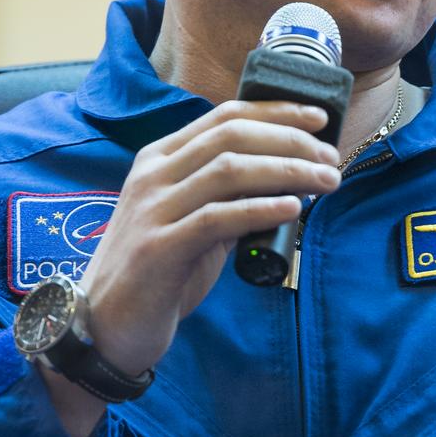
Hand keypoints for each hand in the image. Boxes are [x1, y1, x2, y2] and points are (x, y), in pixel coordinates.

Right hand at [43, 100, 339, 436]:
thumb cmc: (159, 273)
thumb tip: (290, 181)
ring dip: (287, 171)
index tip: (320, 119)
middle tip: (331, 160)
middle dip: (291, 141)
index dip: (277, 111)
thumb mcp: (194, 221)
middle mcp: (153, 175)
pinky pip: (218, 218)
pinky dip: (261, 209)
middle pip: (233, 137)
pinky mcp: (159, 248)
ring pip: (229, 170)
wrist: (104, 325)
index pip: (225, 117)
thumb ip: (229, 197)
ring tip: (326, 182)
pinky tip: (293, 209)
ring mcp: (153, 210)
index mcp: (160, 159)